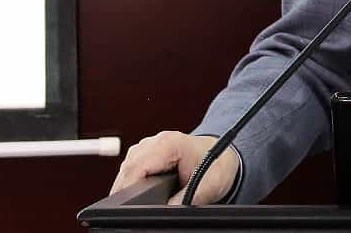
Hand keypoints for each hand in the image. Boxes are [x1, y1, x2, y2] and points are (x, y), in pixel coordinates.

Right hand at [110, 131, 240, 204]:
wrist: (225, 156)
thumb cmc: (219, 166)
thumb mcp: (210, 185)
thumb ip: (189, 197)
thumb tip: (170, 208)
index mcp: (170, 143)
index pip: (137, 166)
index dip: (129, 187)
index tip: (127, 204)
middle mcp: (157, 141)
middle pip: (127, 167)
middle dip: (125, 189)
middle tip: (128, 209)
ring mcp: (150, 146)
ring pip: (126, 168)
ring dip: (126, 184)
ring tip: (133, 202)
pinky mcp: (147, 153)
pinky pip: (130, 168)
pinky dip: (130, 181)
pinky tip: (136, 192)